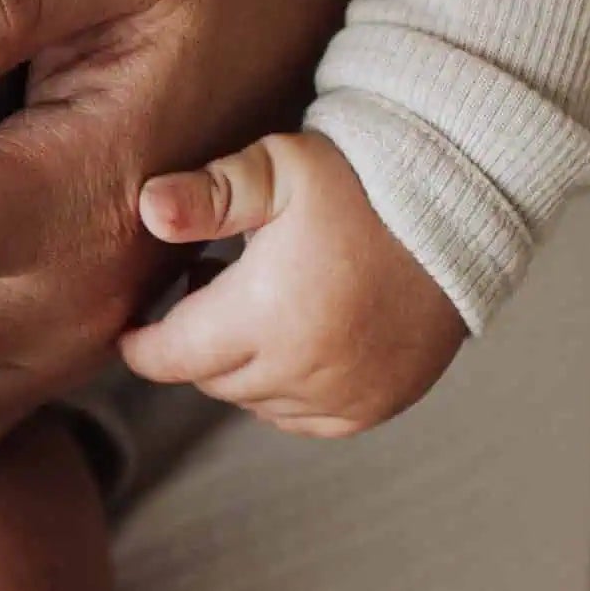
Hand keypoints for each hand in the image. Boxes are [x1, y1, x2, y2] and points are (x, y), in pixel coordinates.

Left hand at [123, 131, 465, 434]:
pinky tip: (298, 341)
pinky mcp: (375, 406)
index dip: (142, 345)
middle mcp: (303, 368)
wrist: (460, 210)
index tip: (130, 330)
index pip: (172, 357)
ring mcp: (343, 395)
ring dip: (243, 368)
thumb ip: (210, 192)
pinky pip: (304, 421)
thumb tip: (149, 209)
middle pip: (212, 380)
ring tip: (258, 308)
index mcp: (267, 314)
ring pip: (255, 404)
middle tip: (207, 290)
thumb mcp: (278, 170)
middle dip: (196, 344)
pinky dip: (288, 393)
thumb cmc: (360, 182)